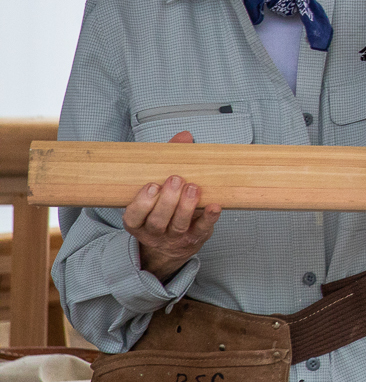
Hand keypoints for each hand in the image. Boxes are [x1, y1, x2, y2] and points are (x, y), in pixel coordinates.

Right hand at [123, 131, 221, 280]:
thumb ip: (168, 160)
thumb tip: (184, 137)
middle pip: (157, 221)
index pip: (133, 216)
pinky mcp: (195, 238)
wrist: (172, 245)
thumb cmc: (163, 207)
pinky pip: (202, 230)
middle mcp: (153, 232)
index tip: (152, 185)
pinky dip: (208, 218)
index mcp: (138, 221)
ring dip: (186, 206)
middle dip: (167, 200)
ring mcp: (174, 237)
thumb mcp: (159, 187)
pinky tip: (214, 206)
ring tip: (193, 187)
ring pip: (178, 226)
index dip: (141, 203)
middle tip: (176, 180)